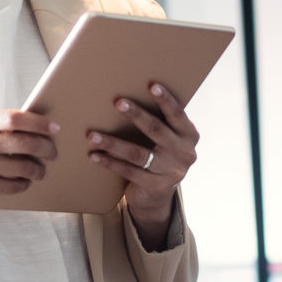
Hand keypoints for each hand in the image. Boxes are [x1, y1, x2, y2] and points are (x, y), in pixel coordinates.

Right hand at [0, 109, 58, 231]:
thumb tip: (39, 128)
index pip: (15, 118)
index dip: (39, 123)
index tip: (54, 128)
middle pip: (24, 143)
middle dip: (46, 149)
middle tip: (53, 153)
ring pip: (23, 167)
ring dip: (38, 170)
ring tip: (40, 170)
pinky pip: (14, 186)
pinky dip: (25, 184)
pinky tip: (24, 181)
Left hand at [88, 81, 199, 241]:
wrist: (159, 196)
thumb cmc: (159, 155)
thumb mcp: (168, 139)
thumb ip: (161, 121)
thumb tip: (129, 92)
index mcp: (189, 135)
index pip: (177, 114)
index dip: (166, 100)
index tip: (152, 86)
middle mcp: (184, 153)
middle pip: (156, 130)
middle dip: (136, 115)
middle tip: (118, 102)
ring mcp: (171, 172)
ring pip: (137, 153)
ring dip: (112, 143)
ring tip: (92, 135)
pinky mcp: (155, 186)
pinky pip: (128, 171)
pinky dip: (109, 162)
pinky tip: (94, 155)